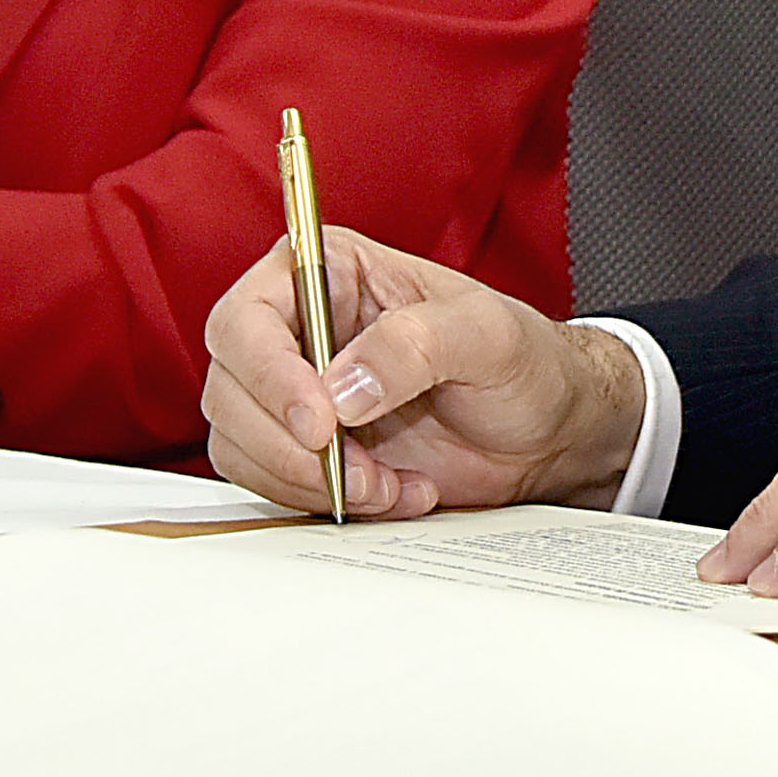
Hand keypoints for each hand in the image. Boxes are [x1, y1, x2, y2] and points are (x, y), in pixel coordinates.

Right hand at [197, 226, 648, 517]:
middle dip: (290, 446)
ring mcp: (297, 396)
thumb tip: (341, 388)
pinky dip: (329, 502)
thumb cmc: (524, 362)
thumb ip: (415, 345)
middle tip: (363, 470)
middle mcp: (299, 331)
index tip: (319, 423)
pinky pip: (276, 485)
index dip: (267, 374)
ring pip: (242, 445)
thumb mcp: (487, 335)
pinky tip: (394, 492)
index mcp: (330, 274)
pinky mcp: (308, 452)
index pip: (247, 318)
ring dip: (309, 481)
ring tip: (389, 483)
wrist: (547, 430)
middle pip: (230, 390)